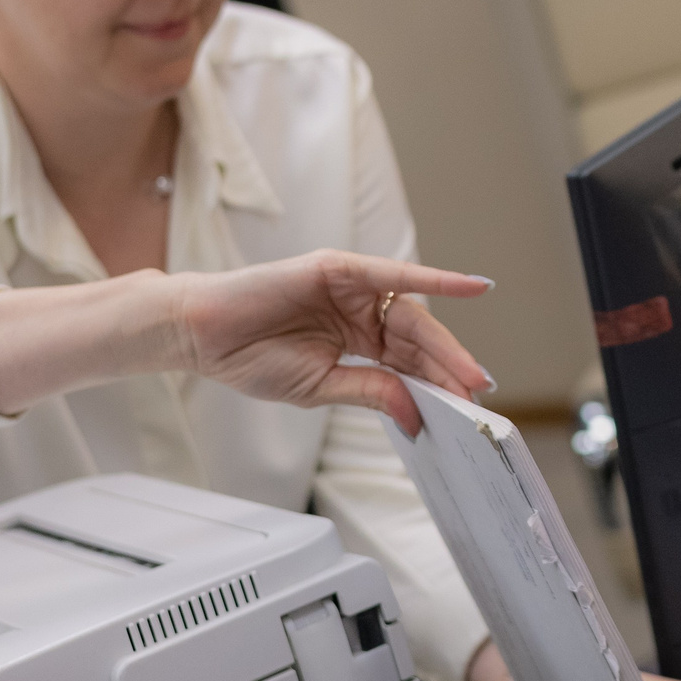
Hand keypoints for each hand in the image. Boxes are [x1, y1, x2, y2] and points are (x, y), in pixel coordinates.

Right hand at [170, 252, 492, 432]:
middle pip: (417, 340)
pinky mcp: (341, 267)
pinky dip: (436, 277)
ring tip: (471, 372)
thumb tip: (415, 414)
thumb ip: (369, 392)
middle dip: (448, 368)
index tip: (466, 408)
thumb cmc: (250, 358)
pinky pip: (396, 273)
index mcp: (356, 340)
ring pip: (411, 315)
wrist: (202, 337)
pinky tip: (471, 286)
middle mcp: (360, 311)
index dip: (436, 383)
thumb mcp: (320, 387)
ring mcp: (352, 288)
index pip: (407, 363)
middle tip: (478, 393)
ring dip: (444, 343)